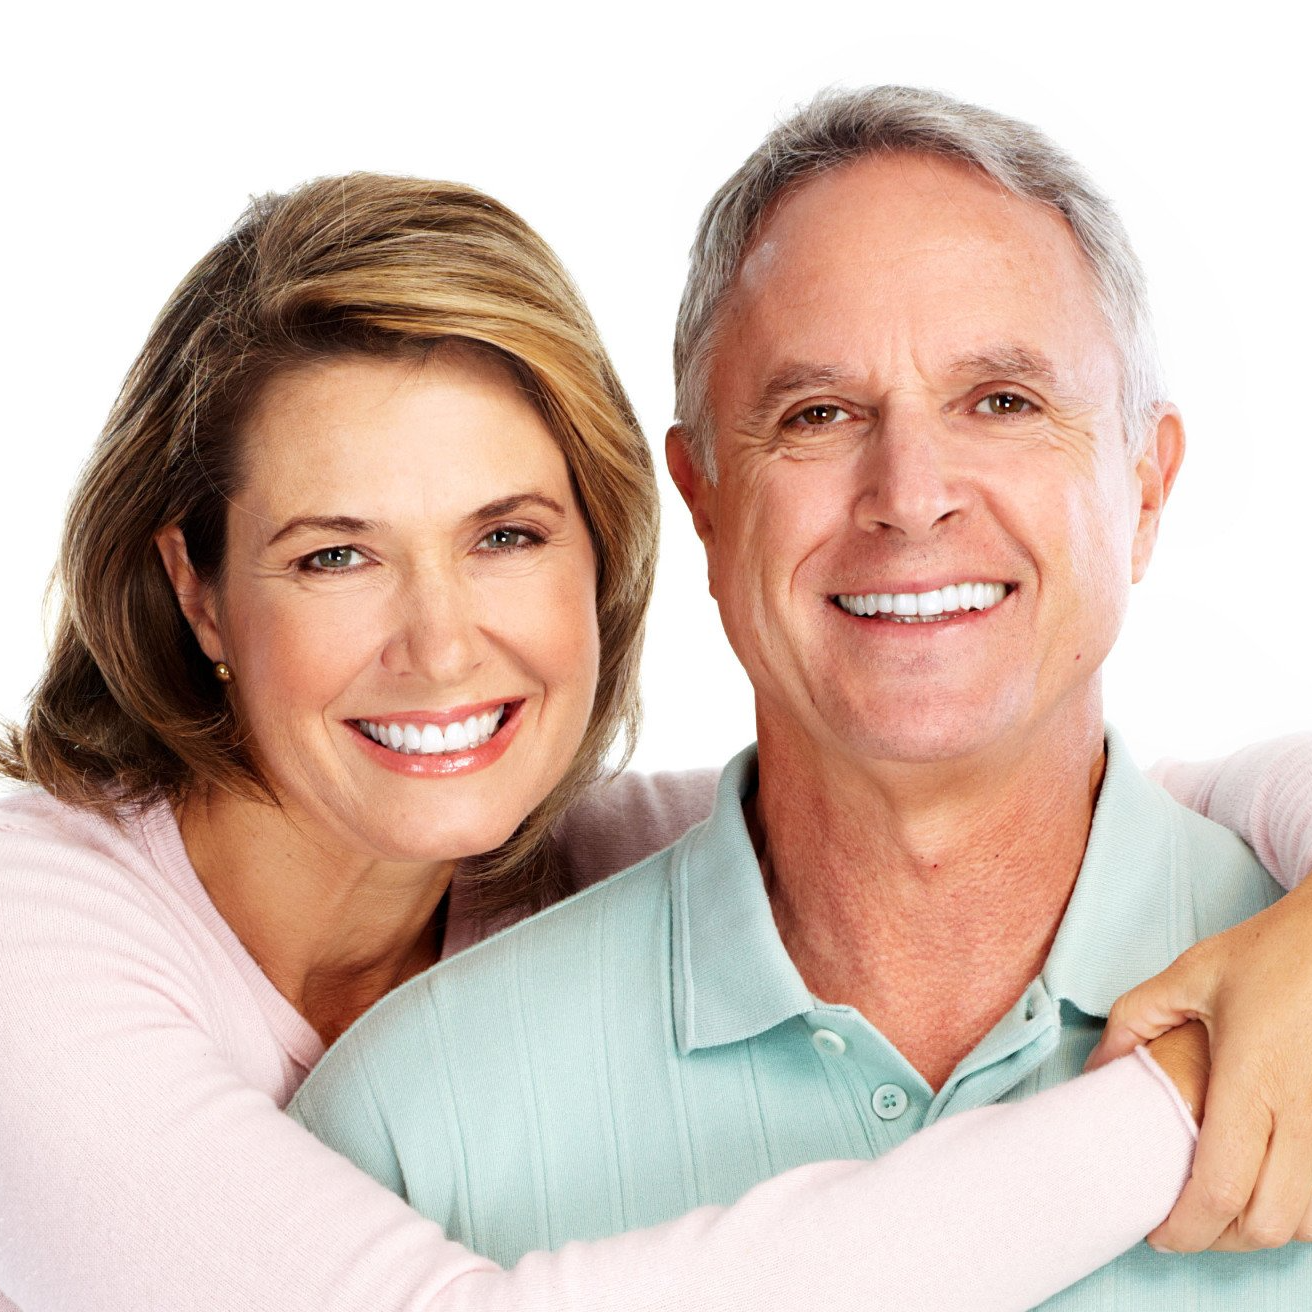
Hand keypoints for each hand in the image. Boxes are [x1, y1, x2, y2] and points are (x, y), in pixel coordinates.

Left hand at [1086, 875, 1311, 1251]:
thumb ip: (1136, 1021)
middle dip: (1217, 1239)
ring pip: (1306, 1223)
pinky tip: (1266, 1189)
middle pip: (1266, 1224)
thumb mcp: (1190, 975)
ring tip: (1219, 1208)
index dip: (1186, 1227)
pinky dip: (1298, 1212)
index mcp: (1253, 1079)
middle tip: (1181, 1222)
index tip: (1156, 1231)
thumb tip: (1099, 1070)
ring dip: (1261, 1230)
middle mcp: (1303, 1114)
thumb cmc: (1270, 954)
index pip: (1221, 1188)